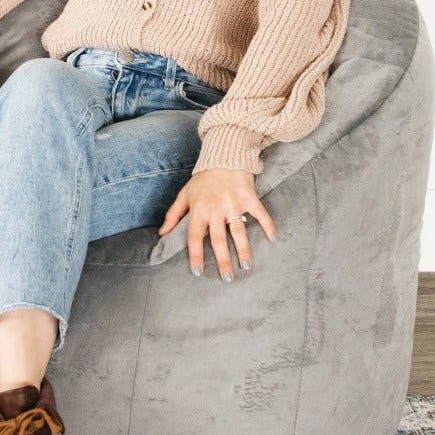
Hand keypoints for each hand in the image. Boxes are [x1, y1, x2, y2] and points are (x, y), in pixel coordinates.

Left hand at [157, 169, 277, 280]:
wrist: (223, 156)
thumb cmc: (203, 179)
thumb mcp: (184, 195)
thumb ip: (173, 215)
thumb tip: (162, 234)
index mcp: (199, 210)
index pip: (194, 237)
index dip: (195, 255)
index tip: (198, 272)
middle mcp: (215, 209)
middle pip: (218, 239)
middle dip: (223, 260)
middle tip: (227, 278)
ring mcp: (233, 203)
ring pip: (239, 231)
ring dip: (244, 250)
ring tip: (246, 266)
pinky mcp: (249, 197)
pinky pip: (260, 214)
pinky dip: (268, 225)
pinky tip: (273, 239)